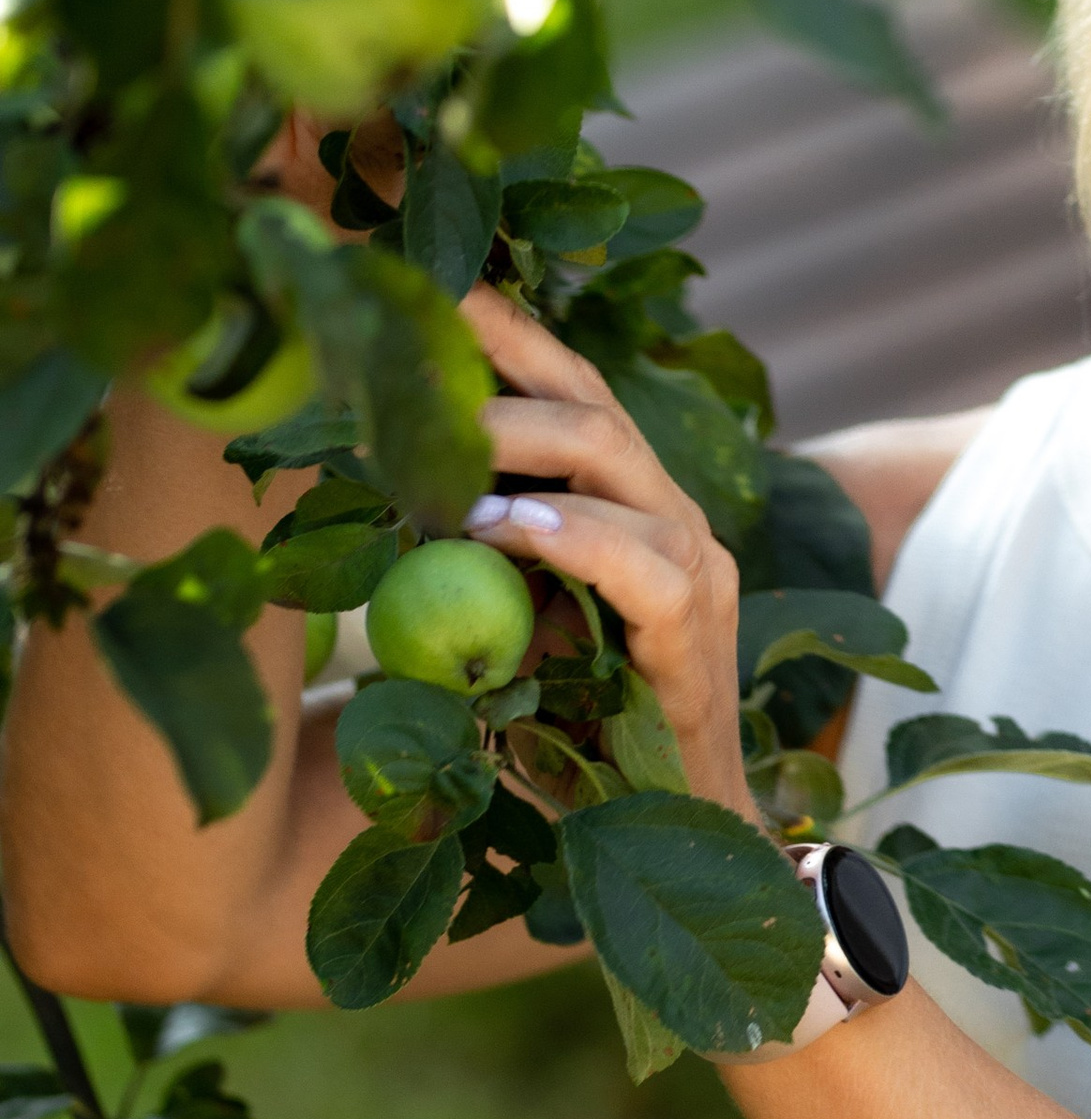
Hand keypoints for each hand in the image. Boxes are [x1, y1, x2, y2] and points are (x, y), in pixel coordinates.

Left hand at [457, 287, 753, 818]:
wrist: (669, 835)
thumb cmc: (576, 734)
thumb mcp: (504, 629)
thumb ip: (466, 568)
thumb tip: (366, 508)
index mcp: (624, 503)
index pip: (566, 388)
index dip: (499, 330)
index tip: (420, 284)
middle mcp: (669, 514)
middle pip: (589, 398)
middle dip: (498, 359)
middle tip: (409, 345)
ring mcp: (694, 565)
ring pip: (616, 460)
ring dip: (517, 446)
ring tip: (438, 456)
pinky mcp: (696, 628)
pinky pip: (641, 559)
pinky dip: (573, 534)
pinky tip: (507, 527)